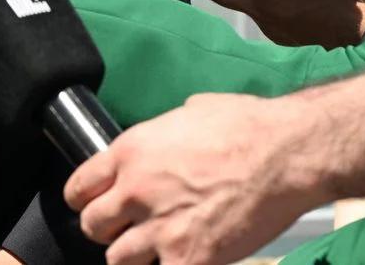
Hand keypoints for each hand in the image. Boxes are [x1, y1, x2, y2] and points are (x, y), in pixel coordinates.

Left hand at [64, 93, 325, 264]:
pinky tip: (185, 259)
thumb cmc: (246, 125)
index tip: (94, 204)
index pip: (78, 187)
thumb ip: (161, 135)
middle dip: (108, 229)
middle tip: (127, 230)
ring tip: (156, 250)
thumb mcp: (188, 113)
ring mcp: (160, 229)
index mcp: (130, 152)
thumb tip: (162, 142)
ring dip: (135, 256)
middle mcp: (136, 191)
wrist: (286, 153)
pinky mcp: (189, 259)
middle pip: (92, 226)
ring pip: (118, 258)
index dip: (84, 199)